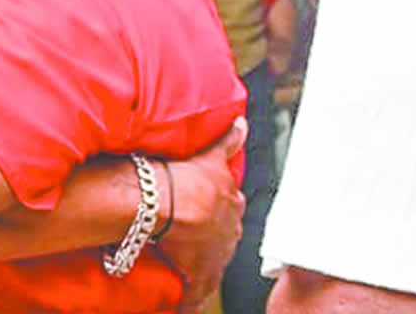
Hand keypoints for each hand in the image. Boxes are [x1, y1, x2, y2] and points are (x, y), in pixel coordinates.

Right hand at [158, 118, 247, 312]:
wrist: (173, 202)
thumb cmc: (189, 180)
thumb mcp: (213, 156)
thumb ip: (228, 140)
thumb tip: (242, 122)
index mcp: (229, 204)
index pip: (229, 206)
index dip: (219, 206)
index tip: (209, 208)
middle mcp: (227, 230)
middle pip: (225, 234)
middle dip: (214, 234)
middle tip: (195, 235)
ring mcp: (215, 253)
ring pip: (213, 262)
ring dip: (203, 265)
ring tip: (190, 268)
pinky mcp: (198, 272)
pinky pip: (196, 294)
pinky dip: (191, 303)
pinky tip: (186, 310)